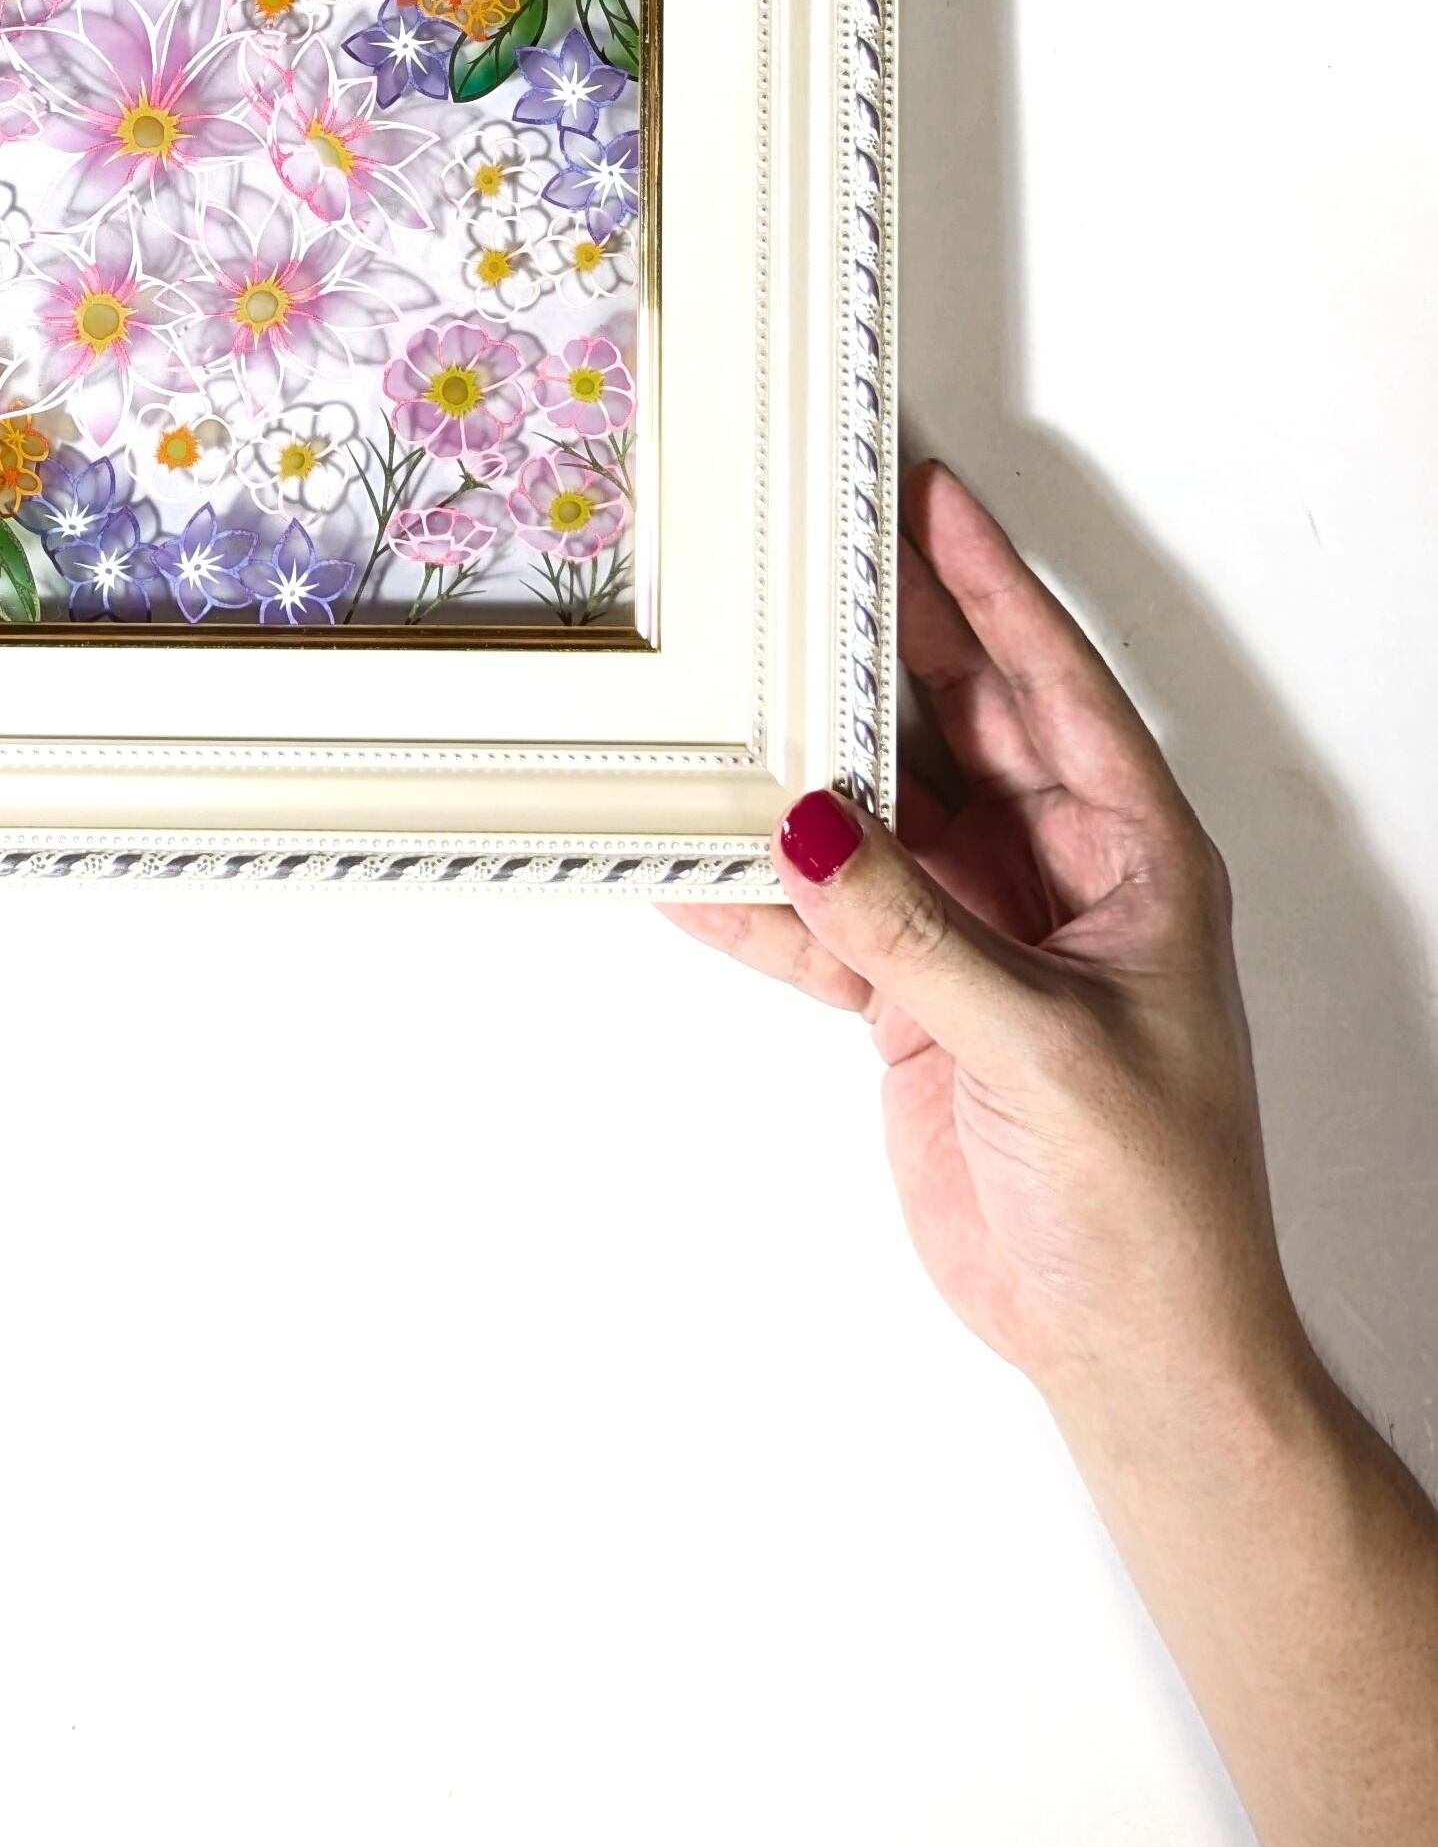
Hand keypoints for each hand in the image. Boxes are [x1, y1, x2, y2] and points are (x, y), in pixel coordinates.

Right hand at [664, 462, 1309, 1423]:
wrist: (1127, 1349)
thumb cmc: (1157, 1205)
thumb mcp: (1040, 1049)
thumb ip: (912, 932)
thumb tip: (807, 825)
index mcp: (1136, 861)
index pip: (1054, 687)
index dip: (993, 588)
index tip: (934, 497)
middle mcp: (1057, 878)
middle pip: (954, 726)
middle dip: (884, 642)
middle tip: (808, 555)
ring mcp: (980, 937)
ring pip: (873, 815)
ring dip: (802, 766)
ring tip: (723, 689)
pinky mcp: (915, 1005)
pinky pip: (821, 924)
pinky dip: (755, 901)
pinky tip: (689, 863)